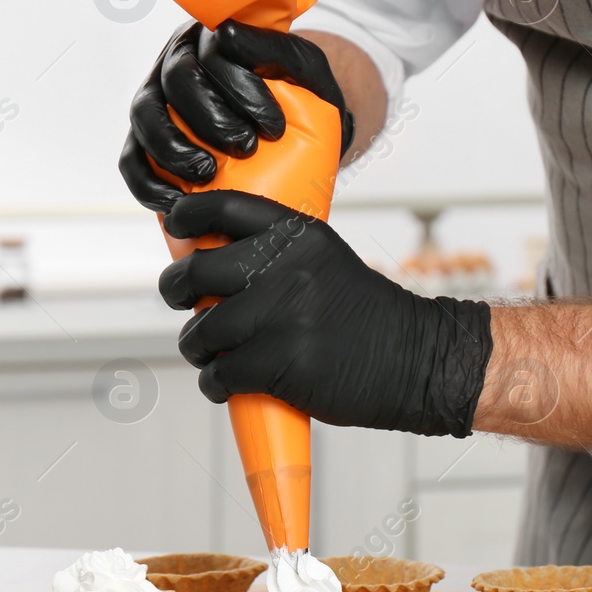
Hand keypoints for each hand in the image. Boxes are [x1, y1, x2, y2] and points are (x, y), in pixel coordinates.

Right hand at [119, 21, 355, 213]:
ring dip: (174, 148)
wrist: (300, 132)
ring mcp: (155, 97)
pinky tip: (177, 202)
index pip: (215, 51)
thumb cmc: (303, 96)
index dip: (242, 89)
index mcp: (212, 36)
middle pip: (178, 79)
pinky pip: (130, 159)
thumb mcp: (306, 71)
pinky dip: (148, 184)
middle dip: (211, 118)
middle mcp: (177, 60)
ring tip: (208, 173)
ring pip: (144, 115)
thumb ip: (276, 48)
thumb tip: (226, 34)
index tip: (275, 127)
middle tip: (247, 148)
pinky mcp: (143, 139)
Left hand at [158, 191, 492, 436]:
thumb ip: (275, 254)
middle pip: (196, 271)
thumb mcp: (325, 261)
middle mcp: (285, 267)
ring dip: (198, 348)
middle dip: (176, 291)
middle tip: (183, 303)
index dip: (187, 214)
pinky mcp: (279, 361)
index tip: (175, 224)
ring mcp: (281, 314)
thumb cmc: (366, 316)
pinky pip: (218, 373)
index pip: (224, 207)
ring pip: (201, 330)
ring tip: (214, 355)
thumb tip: (207, 260)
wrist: (416, 360)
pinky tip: (228, 384)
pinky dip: (215, 384)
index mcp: (297, 235)